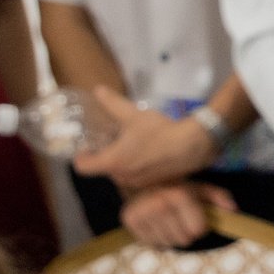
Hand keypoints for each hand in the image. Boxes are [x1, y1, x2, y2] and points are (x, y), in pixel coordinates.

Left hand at [73, 87, 215, 190]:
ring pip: (120, 173)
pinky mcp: (153, 184)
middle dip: (105, 155)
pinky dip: (137, 167)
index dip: (81, 156)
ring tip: (132, 144)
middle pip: (103, 169)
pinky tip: (148, 152)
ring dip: (121, 162)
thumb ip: (113, 103)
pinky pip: (136, 177)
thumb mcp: (133, 115)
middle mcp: (122, 177)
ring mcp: (138, 183)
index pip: (82, 167)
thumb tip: (97, 90)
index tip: (89, 145)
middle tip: (113, 139)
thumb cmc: (159, 132)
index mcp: (112, 162)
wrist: (192, 147)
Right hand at [120, 182, 233, 248]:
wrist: (143, 181)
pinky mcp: (129, 222)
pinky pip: (152, 244)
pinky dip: (157, 238)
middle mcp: (158, 204)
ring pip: (168, 244)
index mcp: (178, 194)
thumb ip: (219, 197)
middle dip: (186, 232)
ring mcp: (141, 213)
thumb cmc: (177, 187)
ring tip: (167, 220)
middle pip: (184, 240)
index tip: (195, 217)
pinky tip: (156, 224)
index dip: (200, 226)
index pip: (197, 231)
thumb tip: (234, 209)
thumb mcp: (200, 188)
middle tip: (180, 219)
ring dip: (172, 236)